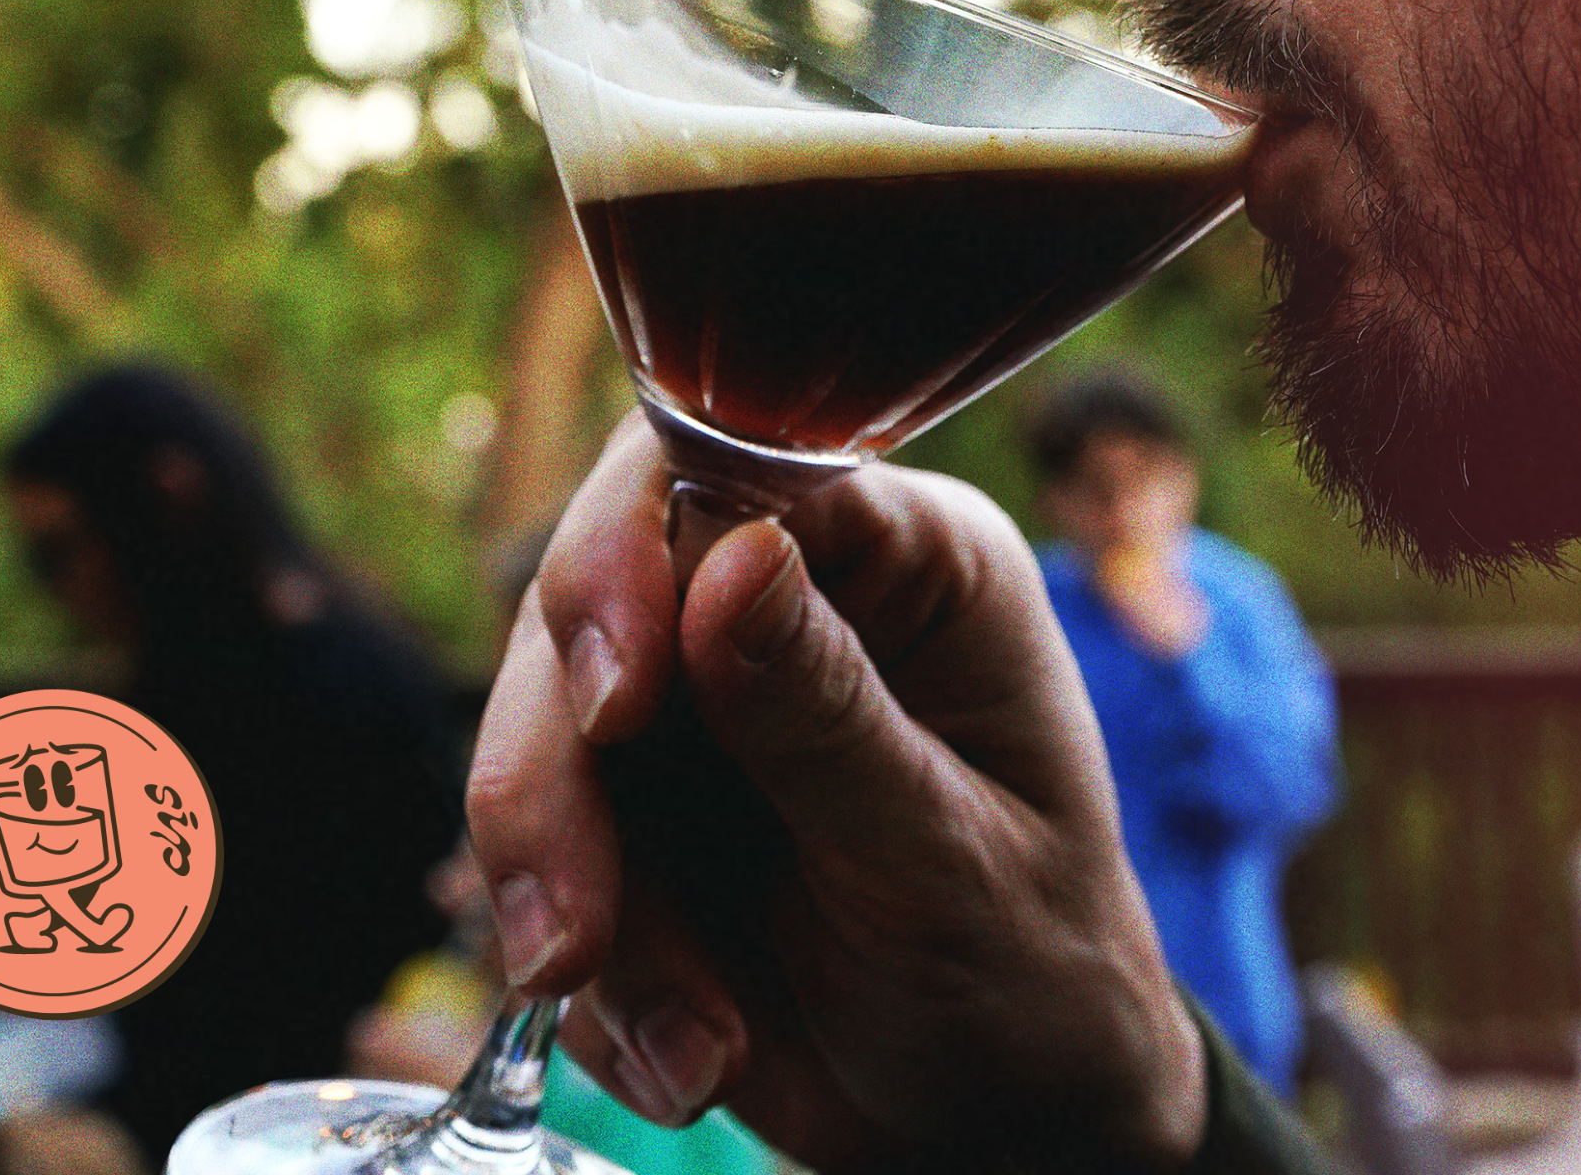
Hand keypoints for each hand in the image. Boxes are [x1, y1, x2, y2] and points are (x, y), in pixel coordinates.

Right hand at [466, 416, 1206, 1170]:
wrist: (998, 1123)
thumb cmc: (1034, 972)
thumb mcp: (948, 860)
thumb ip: (831, 716)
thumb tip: (734, 553)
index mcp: (904, 559)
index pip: (726, 471)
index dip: (631, 557)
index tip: (613, 701)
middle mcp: (789, 600)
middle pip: (597, 596)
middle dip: (561, 767)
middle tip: (570, 934)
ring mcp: (700, 697)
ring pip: (546, 727)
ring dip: (575, 895)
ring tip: (691, 1050)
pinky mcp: (637, 797)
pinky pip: (547, 847)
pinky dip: (596, 973)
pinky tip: (690, 1057)